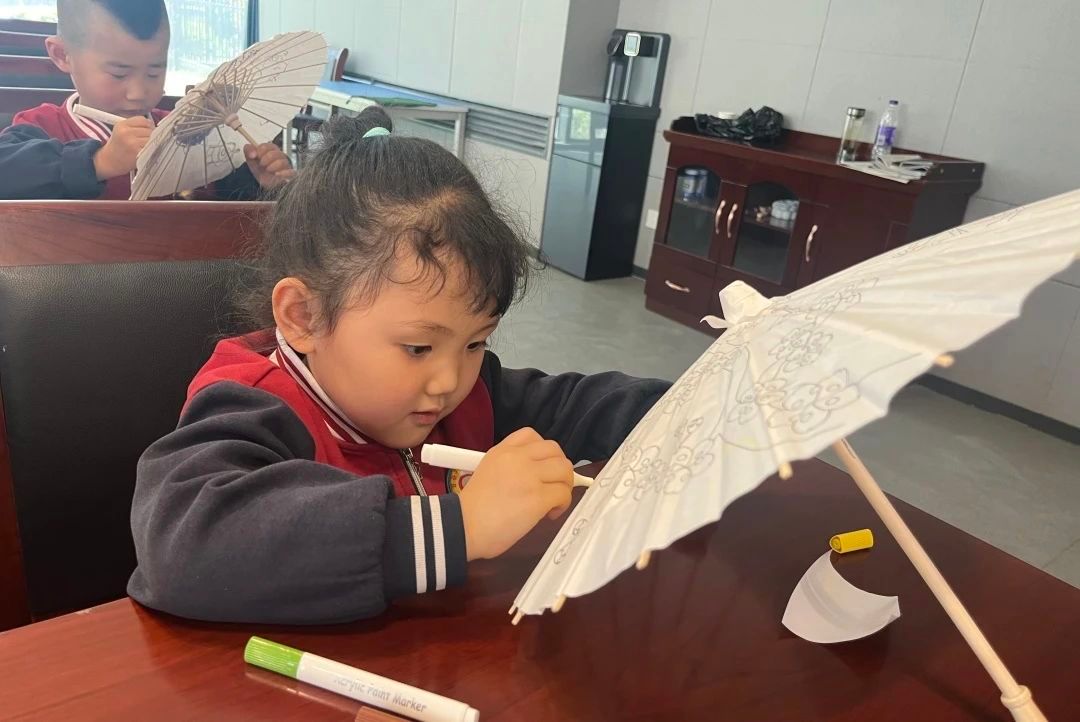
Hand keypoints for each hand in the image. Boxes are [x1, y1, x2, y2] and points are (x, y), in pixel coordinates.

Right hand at [93, 116, 153, 179]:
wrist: (110, 161)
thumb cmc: (119, 146)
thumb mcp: (121, 131)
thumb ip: (136, 126)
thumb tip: (154, 126)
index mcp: (122, 125)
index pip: (143, 120)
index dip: (148, 125)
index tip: (147, 130)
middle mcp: (126, 132)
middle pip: (149, 129)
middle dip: (151, 134)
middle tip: (147, 141)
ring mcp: (132, 143)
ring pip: (151, 138)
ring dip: (152, 142)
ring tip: (146, 146)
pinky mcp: (137, 152)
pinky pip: (151, 147)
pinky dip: (151, 149)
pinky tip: (146, 151)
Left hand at [245, 143, 294, 188]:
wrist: (264, 182)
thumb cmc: (260, 169)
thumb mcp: (251, 159)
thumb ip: (248, 150)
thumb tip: (252, 153)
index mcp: (271, 149)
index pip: (267, 146)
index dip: (260, 151)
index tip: (256, 156)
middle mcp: (279, 155)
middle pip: (275, 153)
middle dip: (266, 159)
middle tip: (262, 164)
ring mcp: (285, 164)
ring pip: (282, 162)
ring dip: (272, 166)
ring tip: (268, 170)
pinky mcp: (289, 174)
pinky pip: (290, 172)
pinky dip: (283, 173)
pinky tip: (276, 174)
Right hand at [458, 428, 573, 560]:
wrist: (462, 526)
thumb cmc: (471, 510)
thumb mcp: (486, 472)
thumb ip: (511, 468)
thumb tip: (536, 477)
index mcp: (502, 451)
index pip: (532, 436)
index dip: (543, 453)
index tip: (542, 468)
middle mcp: (517, 458)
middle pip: (555, 450)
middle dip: (559, 469)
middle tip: (553, 486)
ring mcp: (529, 476)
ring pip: (565, 470)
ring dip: (564, 486)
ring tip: (552, 502)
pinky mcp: (538, 497)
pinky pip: (563, 494)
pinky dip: (562, 504)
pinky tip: (549, 514)